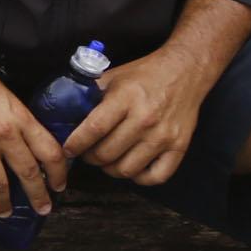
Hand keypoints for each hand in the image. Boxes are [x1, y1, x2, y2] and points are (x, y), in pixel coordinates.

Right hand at [0, 52, 69, 218]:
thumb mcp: (9, 99)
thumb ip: (21, 123)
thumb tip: (31, 147)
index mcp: (21, 119)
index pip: (50, 152)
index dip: (59, 174)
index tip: (59, 185)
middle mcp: (4, 134)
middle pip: (28, 173)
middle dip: (38, 196)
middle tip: (42, 208)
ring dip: (4, 202)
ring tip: (6, 212)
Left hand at [65, 41, 224, 186]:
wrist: (185, 71)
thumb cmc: (144, 74)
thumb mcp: (113, 76)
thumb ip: (90, 94)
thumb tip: (65, 113)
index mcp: (125, 98)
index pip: (94, 129)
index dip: (75, 144)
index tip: (67, 149)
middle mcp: (145, 119)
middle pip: (107, 153)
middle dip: (89, 158)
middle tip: (86, 153)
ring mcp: (163, 136)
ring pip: (127, 169)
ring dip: (110, 169)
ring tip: (106, 160)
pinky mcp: (179, 147)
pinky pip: (155, 177)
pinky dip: (139, 178)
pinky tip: (131, 167)